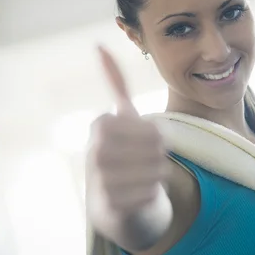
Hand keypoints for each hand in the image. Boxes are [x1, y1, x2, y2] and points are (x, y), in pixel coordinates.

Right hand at [86, 46, 170, 230]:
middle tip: (149, 164)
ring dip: (156, 177)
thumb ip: (115, 84)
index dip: (159, 139)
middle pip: (157, 150)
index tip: (148, 145)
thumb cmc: (124, 156)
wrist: (116, 207)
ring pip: (155, 173)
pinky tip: (140, 196)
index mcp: (101, 126)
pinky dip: (151, 197)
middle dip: (159, 158)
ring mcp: (100, 181)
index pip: (155, 129)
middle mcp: (95, 151)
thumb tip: (99, 45)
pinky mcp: (109, 208)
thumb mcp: (122, 119)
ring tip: (145, 179)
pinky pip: (149, 196)